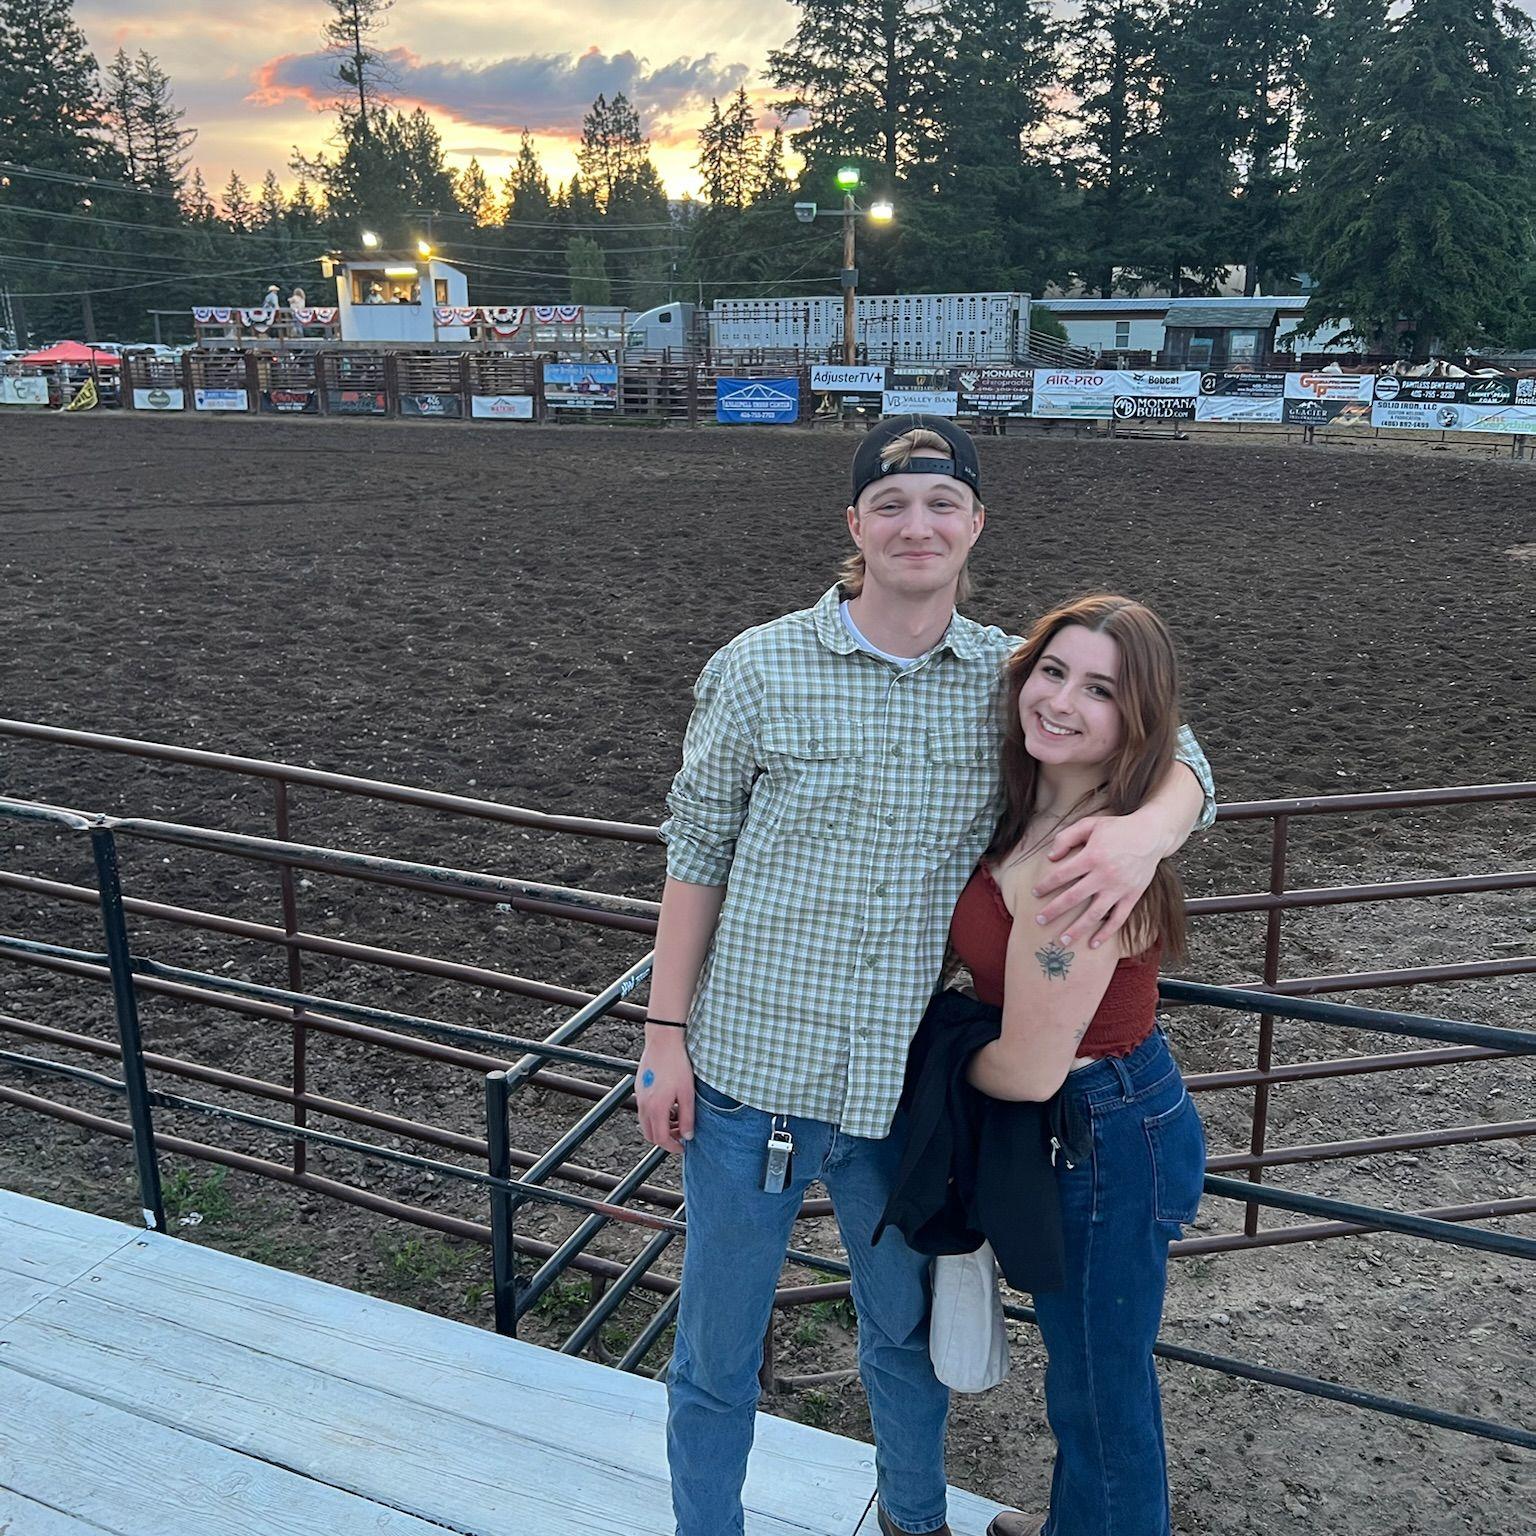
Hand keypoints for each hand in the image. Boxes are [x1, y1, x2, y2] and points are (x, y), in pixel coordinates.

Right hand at [635, 1033, 694, 1153]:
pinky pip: (644, 1110)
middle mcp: (644, 1105)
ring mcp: (640, 1096)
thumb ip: (687, 1118)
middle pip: (650, 1134)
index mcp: (656, 1109)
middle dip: (665, 1139)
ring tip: (677, 1118)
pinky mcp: (639, 1088)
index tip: (683, 1147)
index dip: (672, 1147)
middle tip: (680, 1134)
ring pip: (646, 1122)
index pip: (661, 1139)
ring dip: (660, 1126)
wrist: (663, 1041)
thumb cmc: (677, 1065)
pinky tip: (669, 1104)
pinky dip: (655, 1115)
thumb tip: (687, 1136)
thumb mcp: (688, 1093)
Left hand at [1032, 812, 1164, 949]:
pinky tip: (1093, 944)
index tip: (1035, 893)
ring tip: (1062, 941)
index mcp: (1092, 856)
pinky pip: (1118, 919)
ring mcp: (1119, 888)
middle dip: (1054, 911)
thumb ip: (1067, 837)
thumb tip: (1050, 857)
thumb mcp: (1090, 824)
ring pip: (1094, 914)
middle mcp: (1104, 875)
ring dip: (1077, 929)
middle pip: (1073, 897)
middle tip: (1039, 921)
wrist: (1151, 834)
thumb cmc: (1117, 828)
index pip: (1062, 875)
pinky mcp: (1132, 896)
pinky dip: (1106, 933)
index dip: (1046, 885)